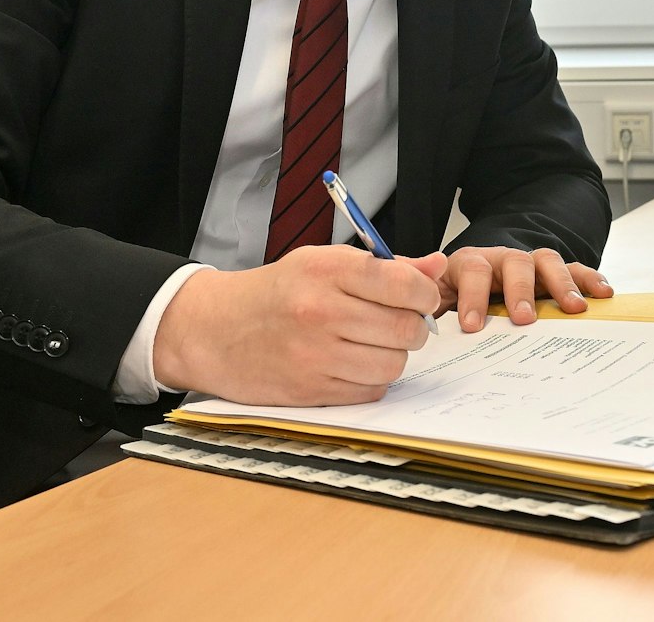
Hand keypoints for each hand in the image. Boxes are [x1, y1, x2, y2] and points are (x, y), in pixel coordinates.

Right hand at [150, 245, 443, 405]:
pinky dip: (371, 379)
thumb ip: (384, 266)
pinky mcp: (311, 391)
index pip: (404, 284)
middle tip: (400, 322)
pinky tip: (353, 363)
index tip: (421, 296)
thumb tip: (438, 266)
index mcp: (325, 271)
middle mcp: (321, 312)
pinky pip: (371, 391)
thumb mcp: (322, 262)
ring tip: (374, 343)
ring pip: (393, 364)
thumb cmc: (276, 292)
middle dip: (413, 327)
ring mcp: (315, 356)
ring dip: (394, 356)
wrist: (216, 330)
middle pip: (405, 329)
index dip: (424, 293)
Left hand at [435, 246, 612, 331]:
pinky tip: (603, 294)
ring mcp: (529, 265)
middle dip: (520, 289)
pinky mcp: (551, 276)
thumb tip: (408, 295)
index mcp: (467, 264)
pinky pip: (574, 270)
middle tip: (523, 318)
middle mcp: (501, 259)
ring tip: (574, 309)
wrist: (468, 286)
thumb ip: (418, 292)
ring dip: (562, 283)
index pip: (472, 270)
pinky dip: (589, 279)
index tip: (472, 326)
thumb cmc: (451, 298)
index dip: (472, 296)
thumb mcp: (428, 297)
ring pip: (547, 261)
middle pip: (515, 261)